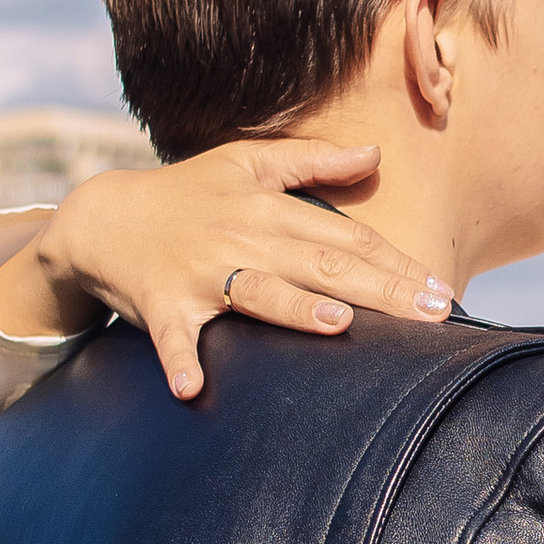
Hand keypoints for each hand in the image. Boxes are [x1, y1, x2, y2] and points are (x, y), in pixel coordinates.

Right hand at [0, 141, 451, 400]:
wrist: (101, 217)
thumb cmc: (186, 193)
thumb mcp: (246, 160)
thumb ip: (313, 161)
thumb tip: (376, 155)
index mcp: (268, 209)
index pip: (346, 237)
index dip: (396, 262)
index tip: (442, 289)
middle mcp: (242, 239)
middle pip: (320, 264)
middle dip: (379, 289)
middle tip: (431, 313)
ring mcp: (202, 274)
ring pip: (256, 292)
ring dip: (293, 310)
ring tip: (336, 326)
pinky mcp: (161, 304)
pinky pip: (171, 337)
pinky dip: (179, 361)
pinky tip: (192, 389)